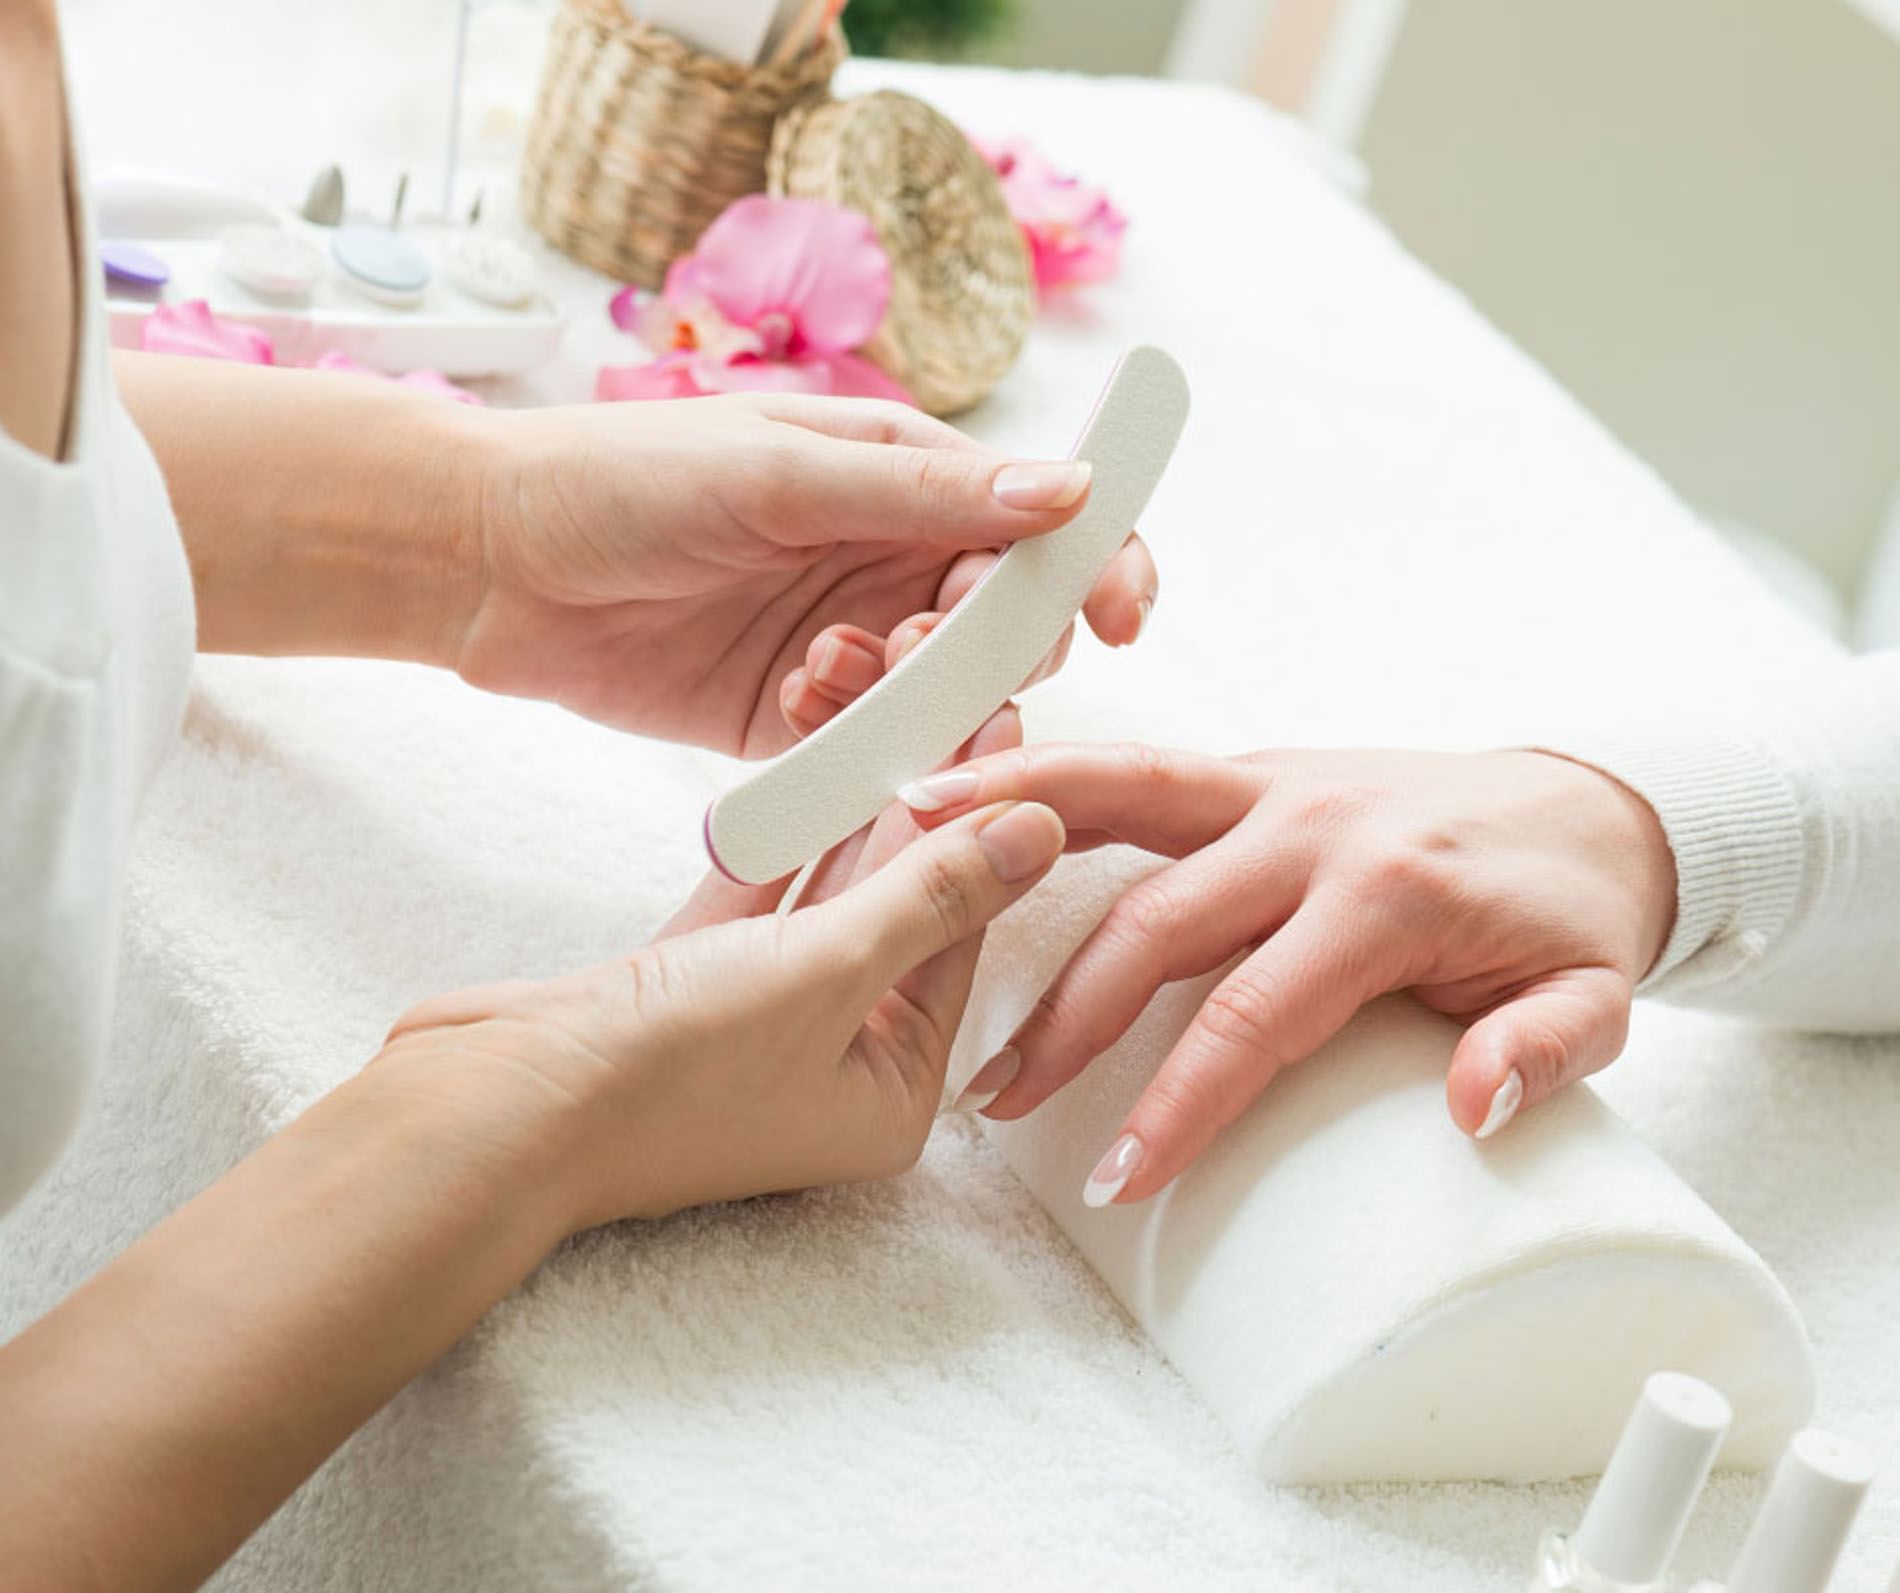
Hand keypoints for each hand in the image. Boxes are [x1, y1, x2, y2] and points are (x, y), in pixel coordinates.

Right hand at [376, 738, 1062, 1224]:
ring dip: (848, 806)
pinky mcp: (687, 988)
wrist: (491, 1113)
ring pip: (823, 894)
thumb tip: (1041, 830)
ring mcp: (757, 1026)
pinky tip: (808, 758)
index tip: (1003, 735)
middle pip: (897, 909)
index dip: (983, 831)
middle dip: (917, 805)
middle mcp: (834, 1064)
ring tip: (883, 704)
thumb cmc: (670, 1078)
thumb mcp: (825, 973)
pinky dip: (777, 835)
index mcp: (892, 1093)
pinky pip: (754, 896)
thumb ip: (931, 894)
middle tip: (944, 700)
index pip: (961, 938)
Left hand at [455, 393, 1156, 755]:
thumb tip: (1068, 495)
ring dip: (917, 697)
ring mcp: (849, 642)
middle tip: (921, 648)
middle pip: (1010, 624)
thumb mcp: (778, 471)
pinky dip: (856, 738)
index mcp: (904, 475)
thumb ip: (920, 496)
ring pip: (946, 697)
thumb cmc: (624, 478)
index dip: (1099, 564)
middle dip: (991, 646)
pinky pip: (870, 746)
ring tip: (830, 672)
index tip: (1122, 616)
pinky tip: (794, 702)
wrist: (490, 559)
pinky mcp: (796, 717)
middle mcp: (892, 558)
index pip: (1043, 522)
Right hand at [896, 745, 1677, 1202]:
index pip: (1256, 1014)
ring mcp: (1273, 784)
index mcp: (1388, 894)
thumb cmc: (1575, 912)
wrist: (1595, 802)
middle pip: (1154, 923)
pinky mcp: (1252, 769)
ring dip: (1013, 836)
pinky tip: (969, 783)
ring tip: (910, 865)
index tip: (1124, 1176)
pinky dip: (1051, 774)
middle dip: (1068, 1020)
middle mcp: (1311, 825)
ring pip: (1119, 800)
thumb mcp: (1599, 995)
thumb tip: (1469, 1112)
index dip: (1181, 1101)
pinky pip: (1137, 771)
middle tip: (999, 1102)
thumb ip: (1544, 1051)